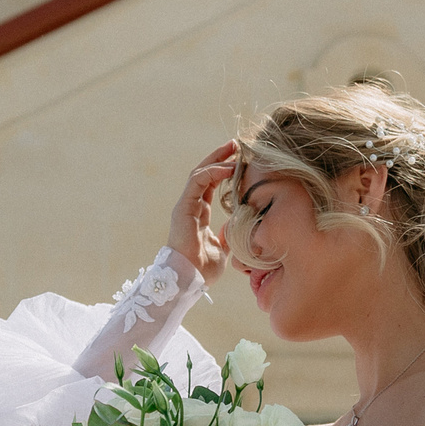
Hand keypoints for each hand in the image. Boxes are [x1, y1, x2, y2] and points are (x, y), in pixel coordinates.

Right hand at [166, 141, 237, 280]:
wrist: (189, 280)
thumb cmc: (203, 269)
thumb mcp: (224, 248)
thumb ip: (230, 234)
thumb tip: (240, 224)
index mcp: (199, 214)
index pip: (210, 184)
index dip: (224, 170)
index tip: (240, 159)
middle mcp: (191, 206)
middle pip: (204, 173)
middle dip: (220, 157)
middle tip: (236, 145)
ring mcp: (185, 206)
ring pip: (199, 173)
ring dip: (217, 159)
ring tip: (233, 149)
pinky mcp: (183, 207)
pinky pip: (197, 182)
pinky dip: (212, 172)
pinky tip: (228, 168)